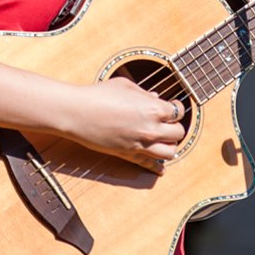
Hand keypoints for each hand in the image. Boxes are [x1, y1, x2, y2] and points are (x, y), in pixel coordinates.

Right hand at [60, 74, 186, 171]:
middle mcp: (151, 129)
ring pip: (170, 153)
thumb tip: (156, 97)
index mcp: (154, 109)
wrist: (76, 112)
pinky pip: (148, 165)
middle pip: (178, 133)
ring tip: (164, 140)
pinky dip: (156, 167)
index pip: (178, 112)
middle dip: (176, 127)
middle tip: (169, 123)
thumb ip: (145, 93)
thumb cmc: (99, 94)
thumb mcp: (126, 86)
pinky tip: (160, 168)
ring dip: (170, 146)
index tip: (173, 106)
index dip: (177, 108)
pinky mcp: (128, 154)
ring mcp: (140, 144)